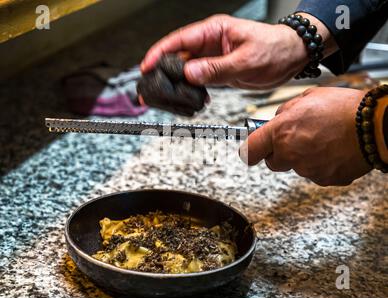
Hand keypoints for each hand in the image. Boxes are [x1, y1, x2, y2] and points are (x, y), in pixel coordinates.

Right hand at [141, 14, 311, 89]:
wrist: (291, 58)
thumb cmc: (275, 49)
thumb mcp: (246, 60)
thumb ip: (217, 68)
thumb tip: (189, 74)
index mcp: (214, 31)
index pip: (180, 40)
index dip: (160, 52)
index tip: (146, 65)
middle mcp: (210, 43)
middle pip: (178, 56)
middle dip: (162, 71)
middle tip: (149, 88)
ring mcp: (212, 57)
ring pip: (186, 70)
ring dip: (174, 83)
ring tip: (162, 97)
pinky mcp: (217, 71)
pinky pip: (198, 80)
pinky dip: (189, 89)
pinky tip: (185, 98)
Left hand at [239, 87, 371, 185]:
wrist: (376, 125)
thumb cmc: (344, 108)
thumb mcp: (307, 98)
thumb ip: (285, 112)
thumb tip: (275, 121)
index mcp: (282, 132)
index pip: (250, 151)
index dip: (249, 151)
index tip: (249, 152)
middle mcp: (291, 153)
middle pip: (272, 163)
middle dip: (279, 153)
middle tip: (296, 139)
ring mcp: (309, 169)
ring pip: (296, 167)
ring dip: (303, 157)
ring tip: (322, 140)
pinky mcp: (325, 179)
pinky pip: (316, 173)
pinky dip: (321, 164)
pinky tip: (332, 150)